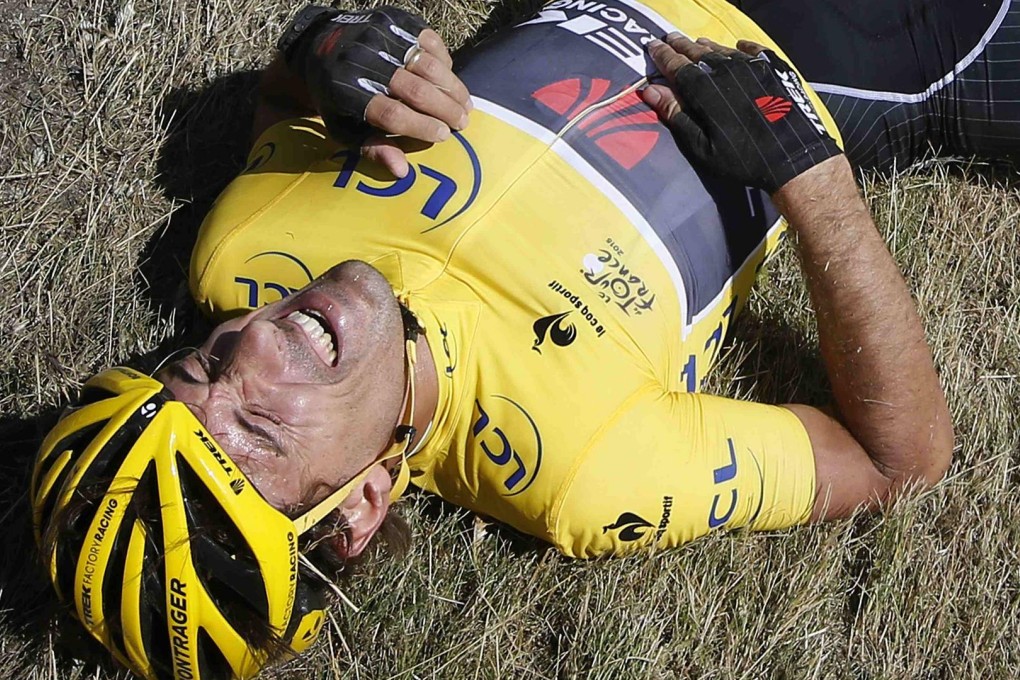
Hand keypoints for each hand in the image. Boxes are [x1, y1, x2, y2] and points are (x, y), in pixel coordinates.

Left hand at [286, 6, 471, 176]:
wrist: (319, 48)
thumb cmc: (338, 99)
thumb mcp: (346, 128)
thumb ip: (374, 148)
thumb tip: (402, 171)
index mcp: (349, 93)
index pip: (393, 115)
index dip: (422, 127)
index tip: (443, 136)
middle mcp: (365, 62)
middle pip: (416, 91)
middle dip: (446, 110)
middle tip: (462, 123)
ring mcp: (380, 37)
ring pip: (428, 65)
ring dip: (453, 87)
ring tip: (465, 104)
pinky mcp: (393, 20)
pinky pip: (429, 41)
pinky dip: (444, 61)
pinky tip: (451, 78)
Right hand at [642, 34, 840, 193]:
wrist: (792, 156)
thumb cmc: (741, 160)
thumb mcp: (701, 146)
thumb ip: (676, 115)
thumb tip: (651, 90)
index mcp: (703, 89)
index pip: (676, 65)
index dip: (662, 55)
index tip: (652, 46)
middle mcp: (725, 70)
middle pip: (697, 52)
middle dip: (680, 45)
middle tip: (669, 38)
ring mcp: (751, 66)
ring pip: (722, 50)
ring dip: (706, 46)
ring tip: (696, 43)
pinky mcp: (773, 68)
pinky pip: (754, 50)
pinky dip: (742, 47)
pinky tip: (738, 46)